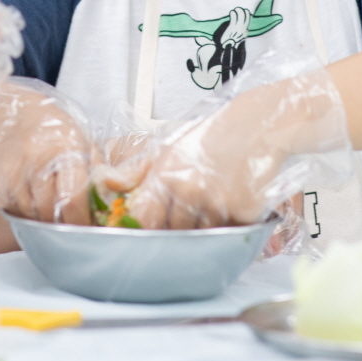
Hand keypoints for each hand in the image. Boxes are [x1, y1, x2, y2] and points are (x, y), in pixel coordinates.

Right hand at [0, 78, 92, 223]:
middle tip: (71, 220)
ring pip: (33, 216)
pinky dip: (27, 211)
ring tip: (52, 203)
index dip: (81, 220)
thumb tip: (107, 206)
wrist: (8, 114)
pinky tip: (33, 195)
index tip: (87, 228)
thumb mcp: (82, 141)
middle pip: (51, 212)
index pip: (72, 198)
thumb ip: (96, 172)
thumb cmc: (52, 129)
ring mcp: (13, 175)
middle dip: (63, 223)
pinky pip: (16, 212)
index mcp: (63, 150)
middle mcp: (35, 162)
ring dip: (44, 217)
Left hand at [104, 71, 347, 228]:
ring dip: (202, 230)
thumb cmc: (209, 136)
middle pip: (172, 232)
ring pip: (201, 236)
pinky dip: (229, 227)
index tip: (142, 234)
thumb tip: (103, 184)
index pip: (142, 219)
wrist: (258, 124)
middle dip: (174, 230)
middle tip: (184, 217)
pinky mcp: (245, 211)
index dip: (141, 230)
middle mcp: (189, 190)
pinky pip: (229, 233)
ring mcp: (218, 203)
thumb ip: (135, 171)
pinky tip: (230, 206)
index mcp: (165, 174)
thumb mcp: (166, 147)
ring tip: (209, 205)